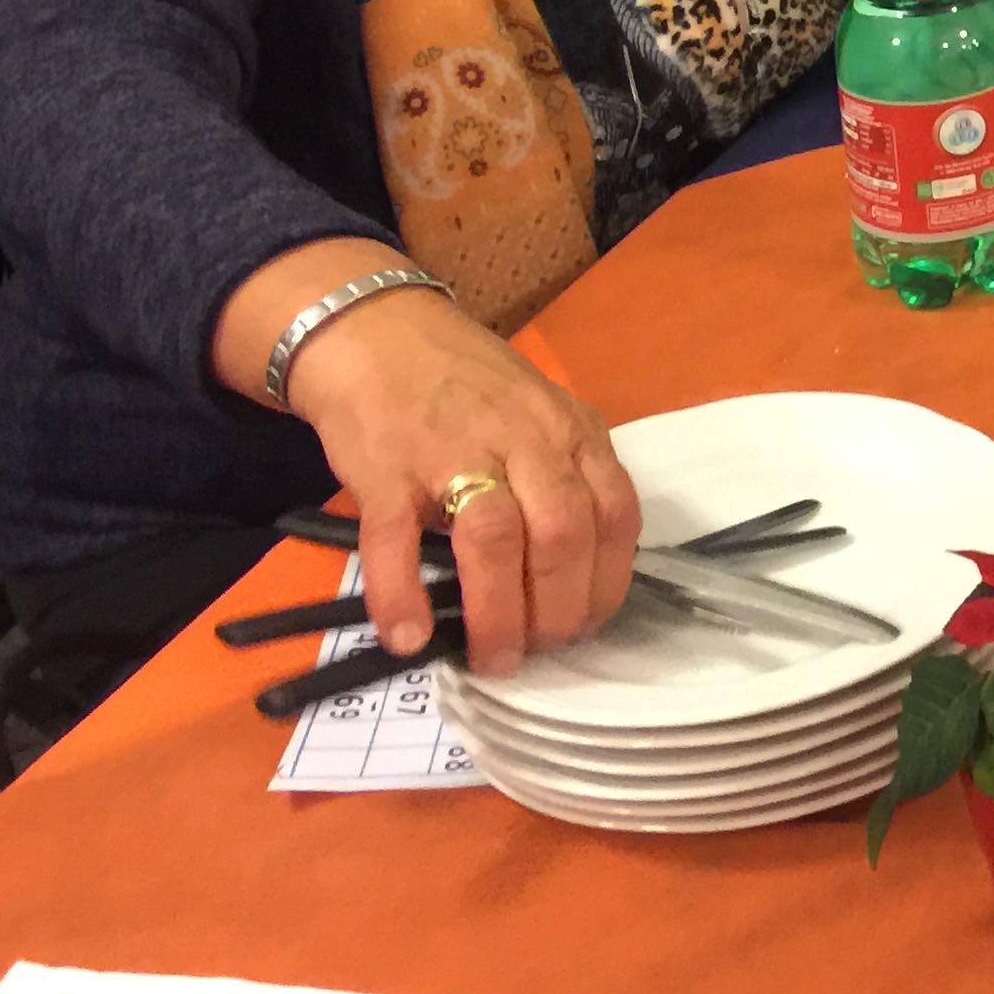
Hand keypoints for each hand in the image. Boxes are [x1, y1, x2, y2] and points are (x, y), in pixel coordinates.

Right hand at [281, 288, 641, 676]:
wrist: (378, 334)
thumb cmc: (467, 388)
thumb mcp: (541, 419)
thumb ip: (563, 480)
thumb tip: (571, 579)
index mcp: (572, 433)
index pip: (616, 515)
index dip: (605, 582)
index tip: (585, 626)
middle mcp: (525, 439)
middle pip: (563, 534)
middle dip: (557, 610)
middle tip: (535, 653)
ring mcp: (454, 450)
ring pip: (496, 537)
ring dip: (498, 612)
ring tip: (491, 659)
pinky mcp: (386, 466)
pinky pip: (396, 539)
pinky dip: (402, 595)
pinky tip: (408, 639)